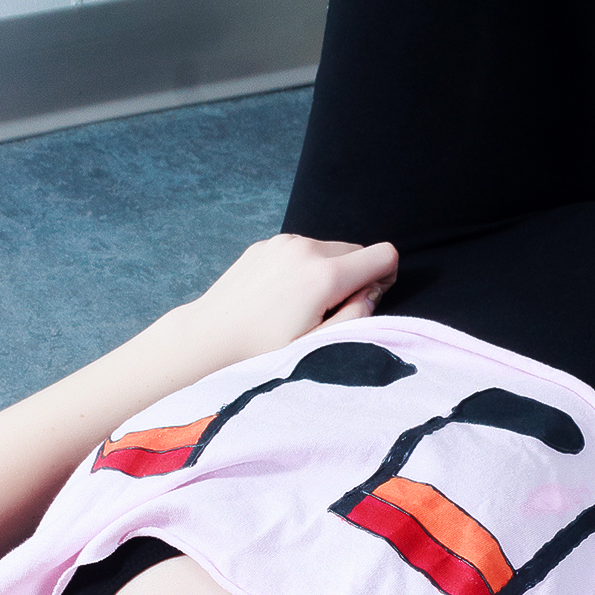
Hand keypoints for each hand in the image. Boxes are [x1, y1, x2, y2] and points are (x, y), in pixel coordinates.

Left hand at [185, 234, 399, 369]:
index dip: (384, 279)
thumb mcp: (317, 346)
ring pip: (328, 249)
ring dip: (327, 272)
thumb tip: (372, 292)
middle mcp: (306, 249)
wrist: (209, 339)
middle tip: (329, 312)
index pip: (384, 255)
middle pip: (357, 250)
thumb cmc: (262, 352)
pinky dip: (302, 268)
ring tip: (300, 307)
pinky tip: (280, 297)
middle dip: (354, 276)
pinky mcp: (266, 244)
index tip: (365, 301)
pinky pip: (301, 250)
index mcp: (325, 275)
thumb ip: (356, 318)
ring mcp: (283, 243)